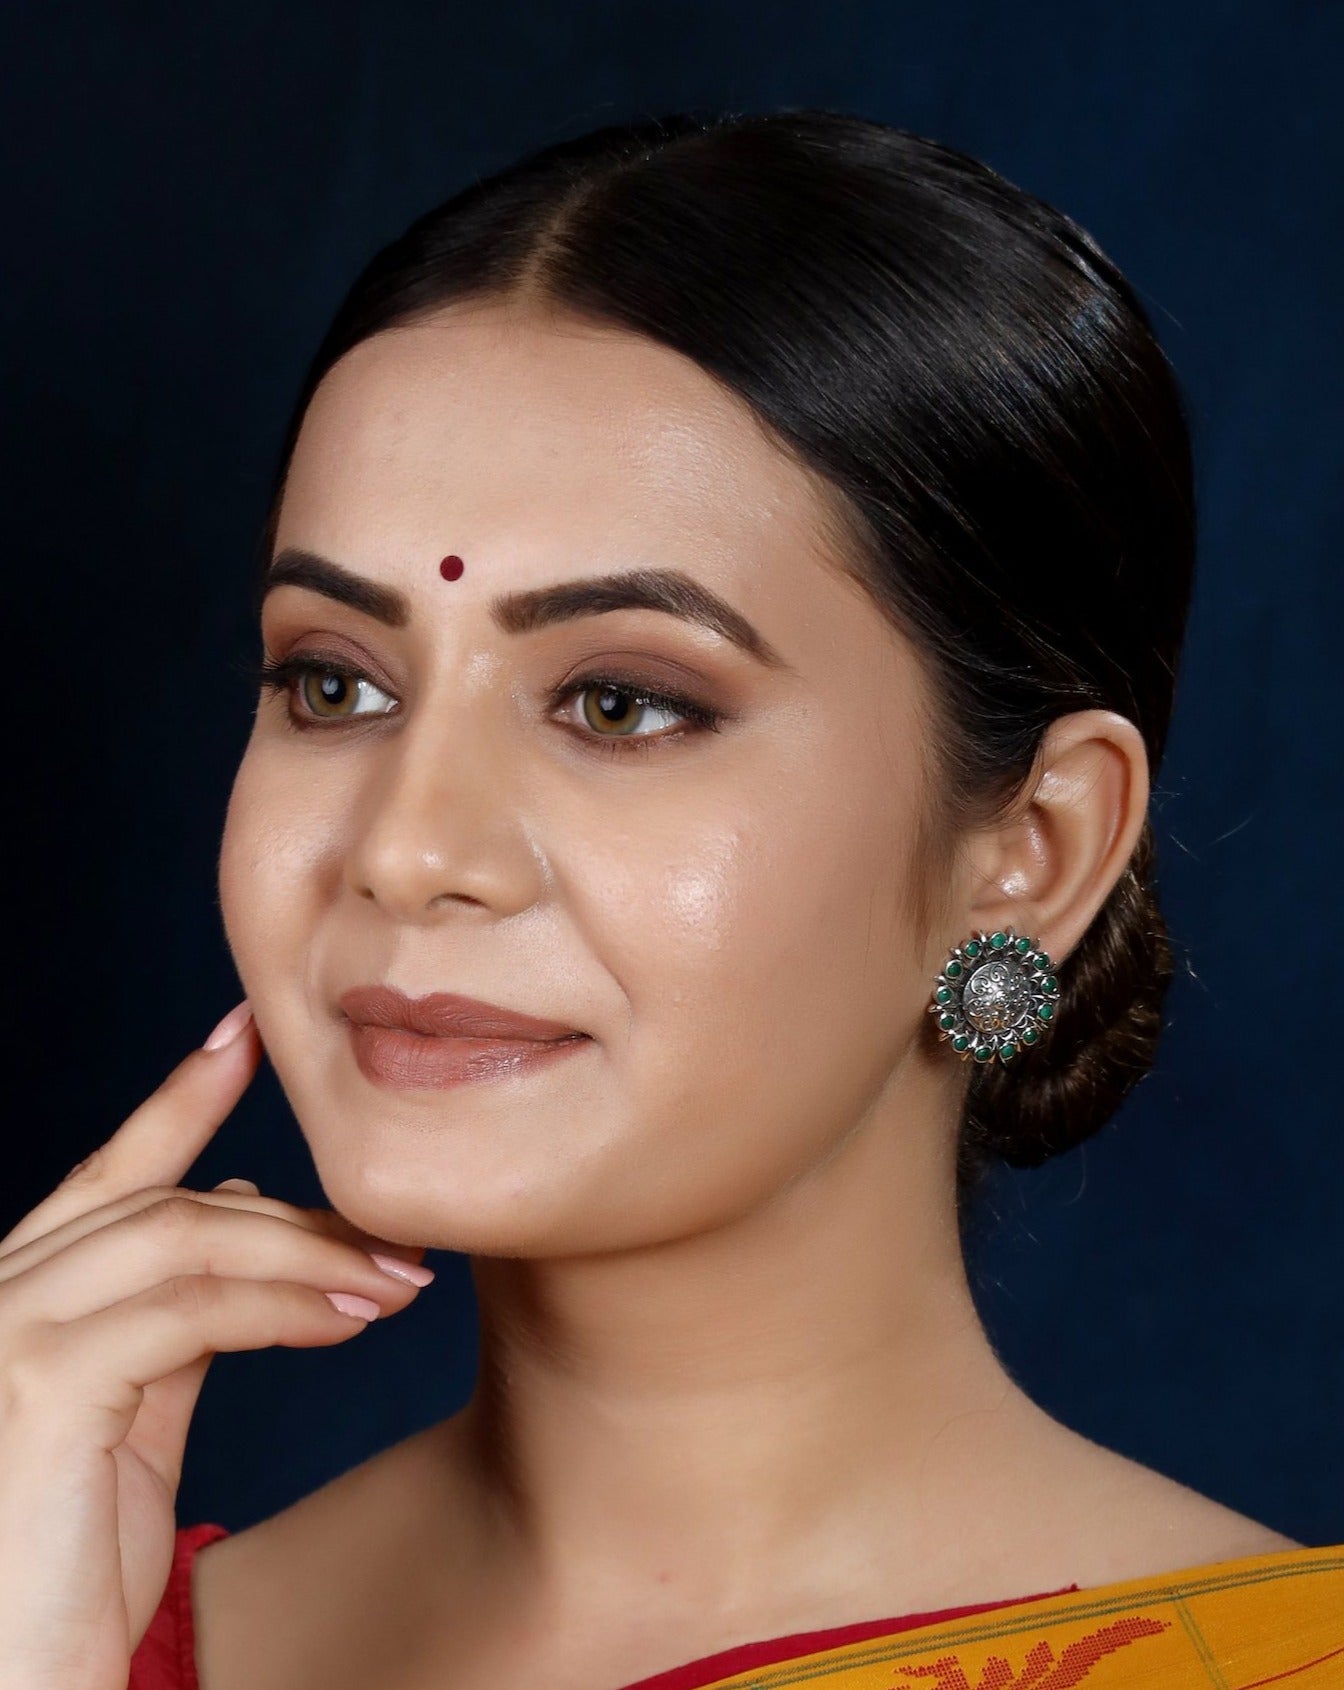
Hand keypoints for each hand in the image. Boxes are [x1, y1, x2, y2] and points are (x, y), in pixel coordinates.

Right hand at [0, 1000, 432, 1689]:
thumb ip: (174, 1322)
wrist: (18, 1679)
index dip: (178, 1097)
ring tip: (396, 1276)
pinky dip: (281, 1303)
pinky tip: (350, 1314)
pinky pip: (187, 1311)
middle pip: (165, 1202)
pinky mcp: (40, 1386)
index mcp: (23, 1296)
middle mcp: (2, 1296)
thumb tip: (238, 1230)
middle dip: (293, 1213)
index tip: (246, 1032)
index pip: (108, 1174)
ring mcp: (9, 1334)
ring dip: (306, 1252)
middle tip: (398, 1236)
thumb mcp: (133, 1419)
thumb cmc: (65, 1561)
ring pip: (183, 1239)